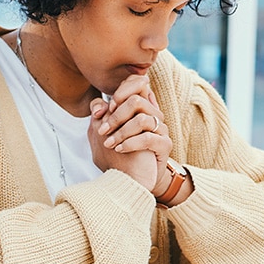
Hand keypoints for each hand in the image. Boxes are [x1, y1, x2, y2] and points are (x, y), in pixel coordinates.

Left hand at [88, 75, 171, 192]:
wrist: (134, 180)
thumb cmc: (119, 154)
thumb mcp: (106, 133)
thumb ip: (101, 115)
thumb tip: (98, 106)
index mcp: (141, 107)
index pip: (138, 83)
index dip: (121, 91)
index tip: (106, 109)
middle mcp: (153, 114)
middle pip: (136, 100)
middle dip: (116, 116)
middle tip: (102, 131)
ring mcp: (161, 129)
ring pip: (141, 119)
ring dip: (121, 132)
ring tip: (109, 144)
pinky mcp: (165, 145)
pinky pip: (148, 138)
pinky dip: (130, 143)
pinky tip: (119, 150)